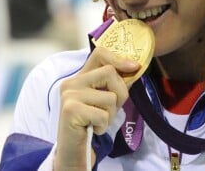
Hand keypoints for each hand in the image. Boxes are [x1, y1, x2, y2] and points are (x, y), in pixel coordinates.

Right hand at [54, 47, 139, 169]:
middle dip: (120, 94)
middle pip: (110, 73)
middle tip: (110, 110)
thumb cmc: (92, 123)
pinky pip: (103, 114)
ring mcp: (69, 95)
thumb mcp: (106, 100)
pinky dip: (103, 125)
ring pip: (109, 97)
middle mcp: (72, 82)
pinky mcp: (70, 110)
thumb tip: (134, 66)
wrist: (75, 150)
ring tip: (98, 121)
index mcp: (80, 76)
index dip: (119, 58)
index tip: (134, 67)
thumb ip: (116, 83)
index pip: (100, 53)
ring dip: (111, 114)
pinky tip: (92, 128)